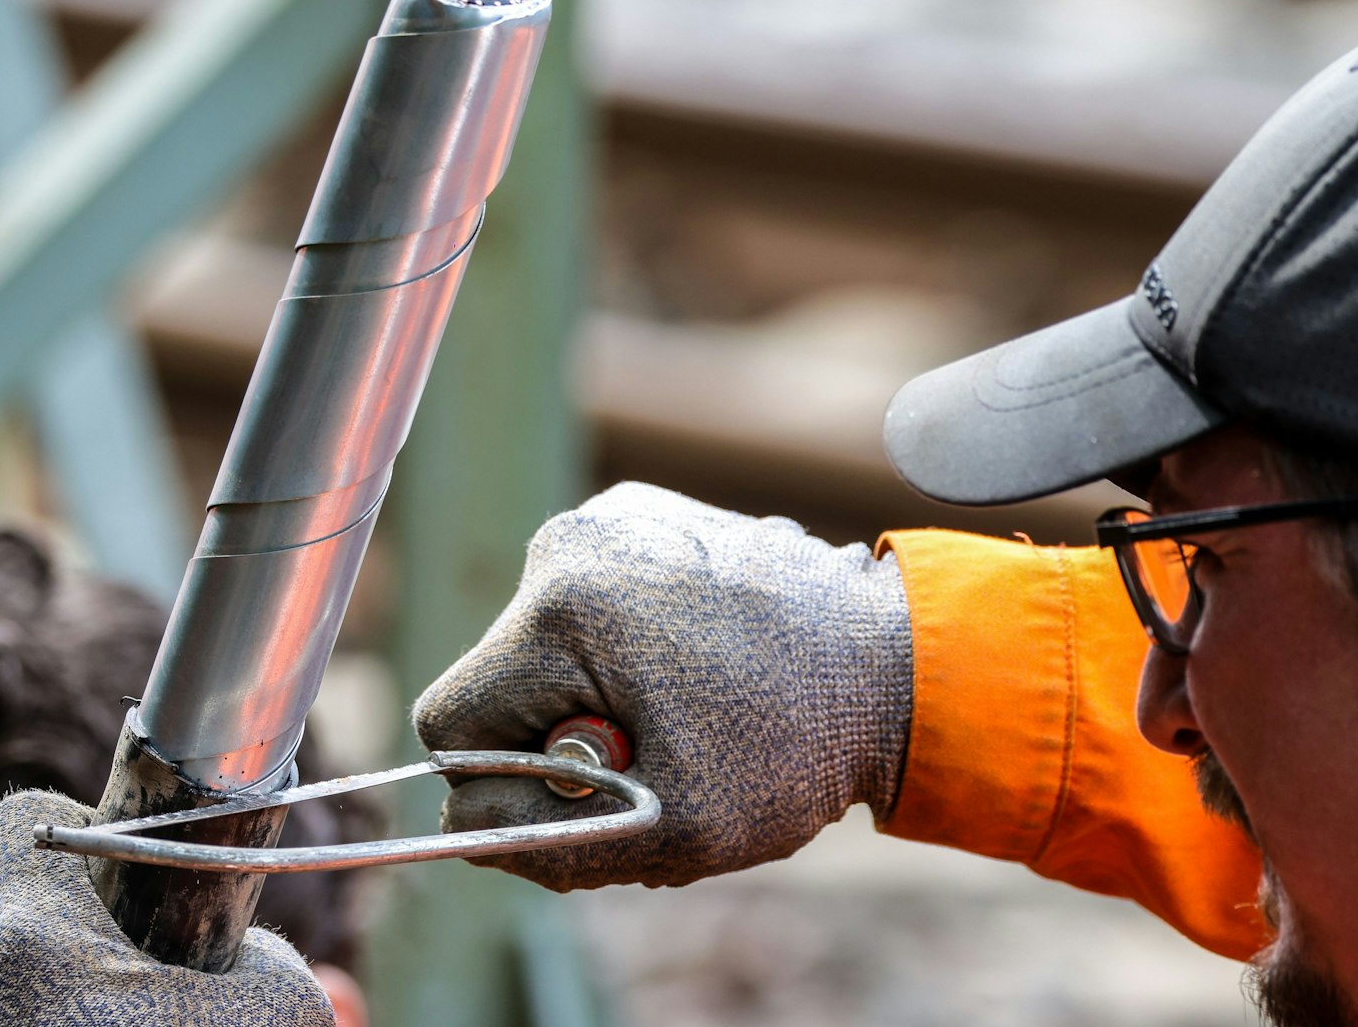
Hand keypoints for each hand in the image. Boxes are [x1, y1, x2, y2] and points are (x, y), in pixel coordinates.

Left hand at [0, 791, 334, 1026]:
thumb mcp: (273, 1004)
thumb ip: (252, 948)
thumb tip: (239, 948)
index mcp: (31, 935)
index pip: (16, 821)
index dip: (71, 827)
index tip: (115, 874)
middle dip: (34, 929)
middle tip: (107, 970)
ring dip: (19, 997)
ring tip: (93, 1026)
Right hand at [414, 482, 910, 889]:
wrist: (903, 662)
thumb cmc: (800, 743)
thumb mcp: (669, 831)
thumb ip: (545, 842)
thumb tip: (463, 826)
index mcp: (563, 608)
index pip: (454, 722)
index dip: (506, 784)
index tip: (596, 792)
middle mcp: (570, 542)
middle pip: (502, 685)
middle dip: (563, 743)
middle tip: (663, 761)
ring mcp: (610, 519)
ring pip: (546, 652)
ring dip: (600, 703)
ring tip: (695, 718)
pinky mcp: (645, 516)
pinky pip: (589, 612)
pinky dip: (629, 658)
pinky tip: (704, 676)